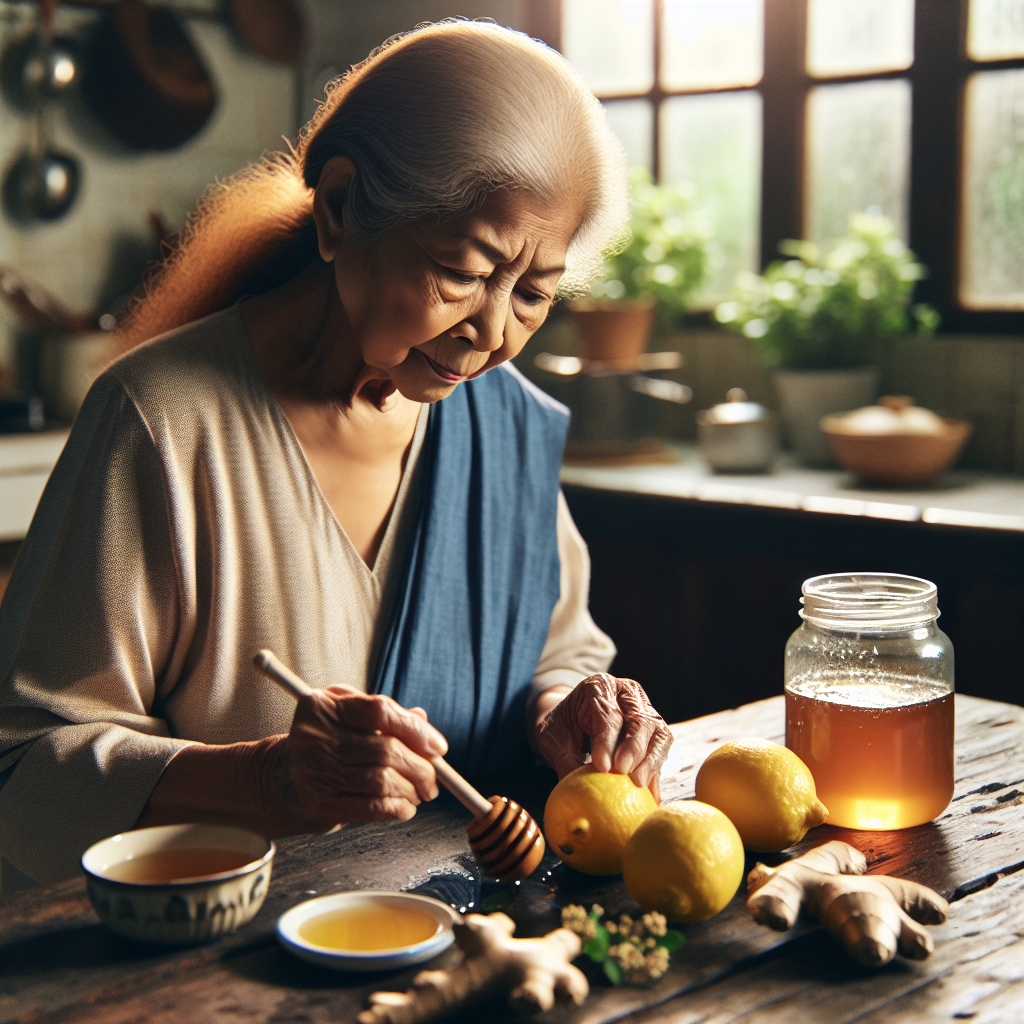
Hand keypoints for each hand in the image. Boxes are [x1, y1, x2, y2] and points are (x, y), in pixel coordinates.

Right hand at [266, 688, 448, 831]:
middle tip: (434, 778)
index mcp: (324, 705)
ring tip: (420, 792)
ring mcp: (313, 771)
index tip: (438, 747)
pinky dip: (396, 809)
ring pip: (381, 780)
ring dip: (411, 790)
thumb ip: (384, 714)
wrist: (282, 779)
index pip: (380, 711)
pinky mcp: (318, 804)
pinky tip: (405, 807)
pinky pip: (370, 807)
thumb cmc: (326, 742)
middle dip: (421, 767)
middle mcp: (315, 736)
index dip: (415, 730)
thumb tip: (423, 720)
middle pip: (385, 750)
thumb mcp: (348, 715)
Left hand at [533, 674, 672, 800]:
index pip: (607, 713)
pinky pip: (661, 748)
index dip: (607, 741)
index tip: (602, 767)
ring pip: (658, 732)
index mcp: (599, 687)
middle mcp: (627, 693)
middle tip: (624, 772)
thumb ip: (565, 761)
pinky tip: (649, 793)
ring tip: (639, 784)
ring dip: (651, 760)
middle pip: (640, 718)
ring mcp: (645, 708)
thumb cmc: (562, 726)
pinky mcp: (654, 729)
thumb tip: (577, 792)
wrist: (572, 717)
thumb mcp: (553, 739)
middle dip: (634, 748)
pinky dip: (656, 770)